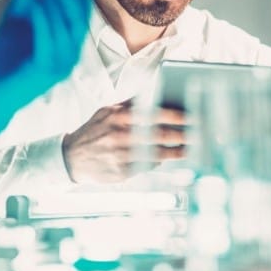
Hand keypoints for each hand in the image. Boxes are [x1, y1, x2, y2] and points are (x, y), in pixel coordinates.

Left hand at [0, 0, 91, 135]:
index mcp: (68, 48)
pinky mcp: (46, 70)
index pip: (81, 14)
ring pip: (65, 26)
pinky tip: (35, 3)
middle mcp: (70, 57)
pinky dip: (43, 17)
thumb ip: (24, 4)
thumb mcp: (15, 28)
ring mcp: (61, 65)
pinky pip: (49, 38)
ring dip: (54, 2)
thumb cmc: (3, 62)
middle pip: (78, 17)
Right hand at [62, 100, 186, 183]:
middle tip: (198, 134)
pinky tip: (168, 157)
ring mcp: (122, 155)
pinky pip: (147, 165)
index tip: (193, 117)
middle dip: (183, 135)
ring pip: (158, 153)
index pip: (155, 114)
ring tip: (189, 148)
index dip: (177, 116)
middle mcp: (121, 135)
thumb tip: (159, 98)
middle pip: (161, 135)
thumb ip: (131, 104)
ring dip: (177, 152)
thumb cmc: (96, 129)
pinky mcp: (122, 172)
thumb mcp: (108, 110)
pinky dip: (159, 161)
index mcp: (120, 115)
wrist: (72, 156)